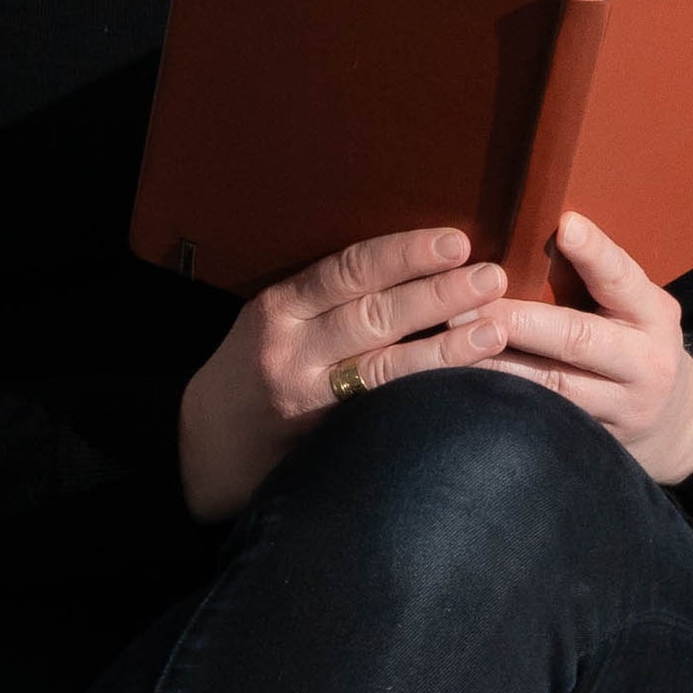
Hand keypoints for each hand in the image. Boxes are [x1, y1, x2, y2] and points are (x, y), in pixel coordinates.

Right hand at [178, 226, 511, 523]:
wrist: (197, 450)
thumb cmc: (256, 366)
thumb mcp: (278, 315)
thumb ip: (334, 291)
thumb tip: (424, 258)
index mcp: (281, 308)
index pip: (348, 271)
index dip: (404, 254)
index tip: (456, 242)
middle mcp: (292, 354)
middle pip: (373, 318)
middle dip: (438, 296)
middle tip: (492, 277)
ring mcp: (308, 404)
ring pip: (382, 372)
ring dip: (445, 350)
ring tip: (495, 330)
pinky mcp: (322, 448)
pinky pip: (381, 419)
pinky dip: (426, 401)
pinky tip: (468, 392)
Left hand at [457, 210, 692, 487]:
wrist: (671, 421)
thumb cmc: (635, 340)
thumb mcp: (635, 306)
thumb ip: (599, 280)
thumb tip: (540, 231)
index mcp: (654, 314)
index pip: (623, 277)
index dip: (595, 253)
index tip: (565, 225)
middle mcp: (645, 361)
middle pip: (577, 338)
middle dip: (517, 320)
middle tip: (464, 304)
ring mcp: (621, 408)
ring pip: (551, 386)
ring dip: (496, 365)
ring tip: (451, 345)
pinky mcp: (592, 442)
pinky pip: (541, 420)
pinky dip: (502, 401)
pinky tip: (464, 389)